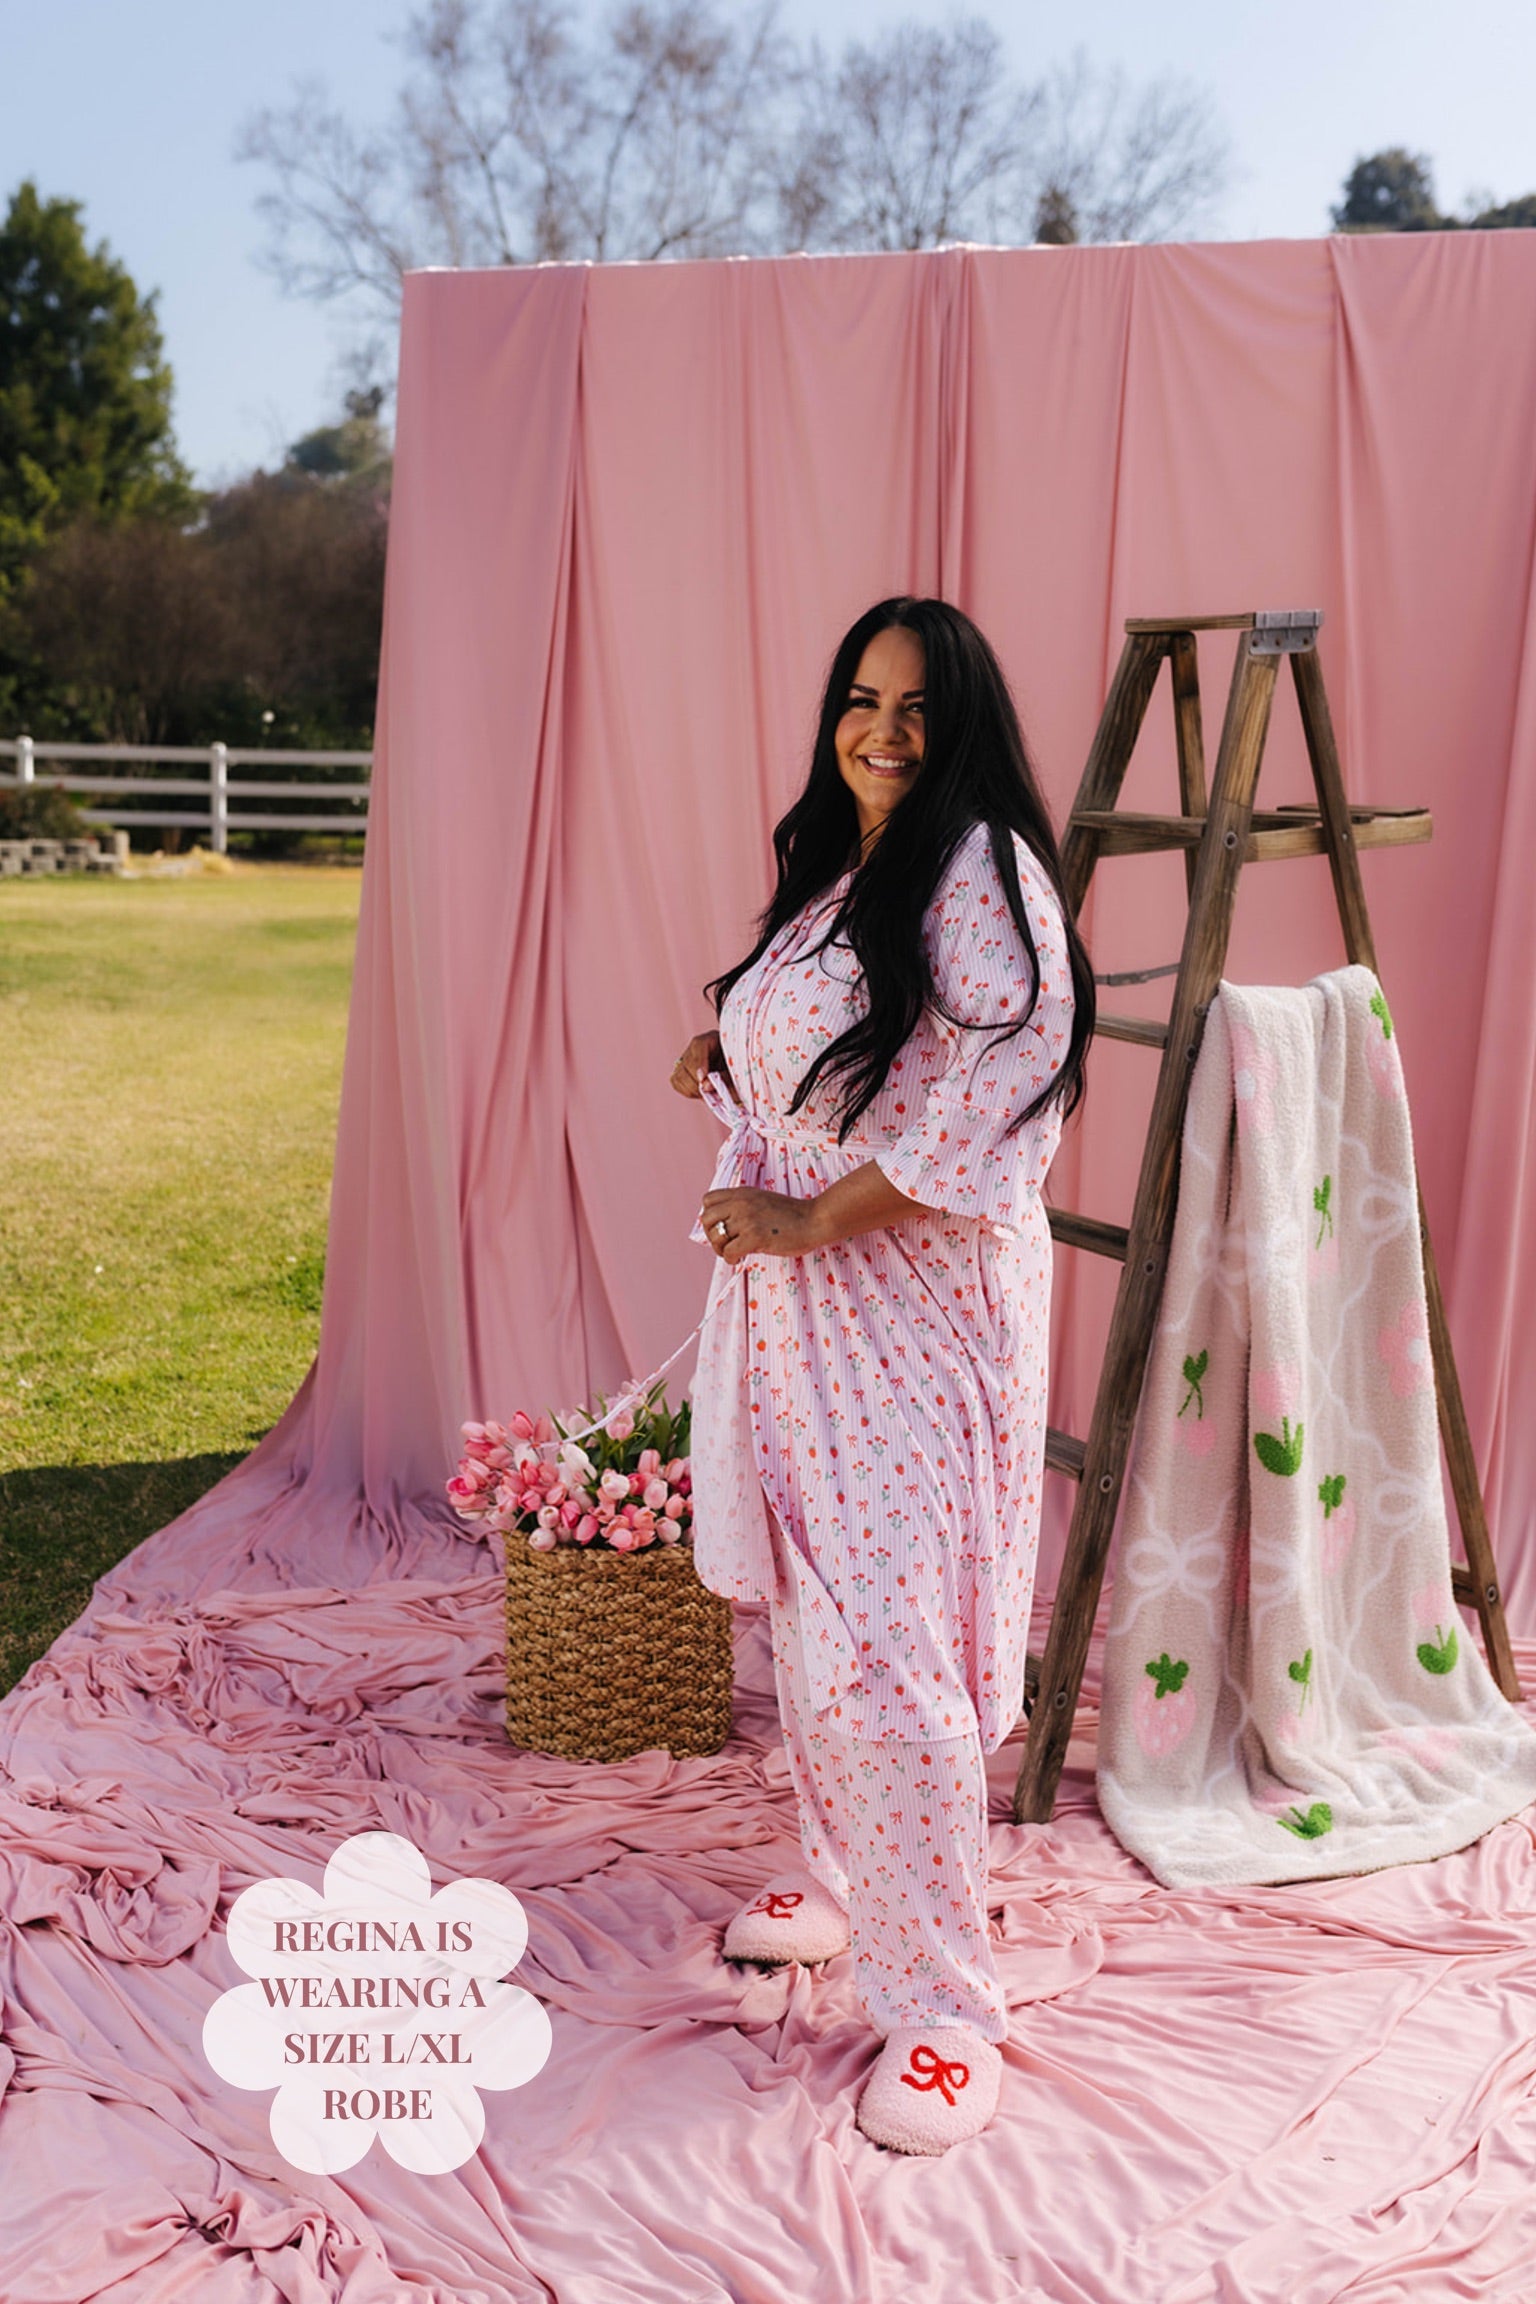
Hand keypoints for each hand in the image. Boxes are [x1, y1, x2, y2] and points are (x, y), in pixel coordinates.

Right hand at [670, 1029, 738, 1103]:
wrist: (739, 1071)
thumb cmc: (741, 1069)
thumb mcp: (738, 1071)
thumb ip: (724, 1078)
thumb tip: (705, 1087)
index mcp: (711, 1039)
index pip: (699, 1046)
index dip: (699, 1063)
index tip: (702, 1079)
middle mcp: (695, 1047)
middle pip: (687, 1064)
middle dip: (697, 1082)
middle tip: (710, 1094)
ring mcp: (686, 1059)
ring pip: (679, 1075)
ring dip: (692, 1089)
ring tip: (708, 1094)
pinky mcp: (681, 1070)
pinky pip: (676, 1082)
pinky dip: (687, 1090)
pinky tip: (701, 1092)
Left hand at [699, 1186, 822, 1261]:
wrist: (815, 1220)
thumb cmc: (793, 1215)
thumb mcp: (763, 1200)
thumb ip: (743, 1207)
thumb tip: (724, 1226)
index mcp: (742, 1193)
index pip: (707, 1200)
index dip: (710, 1216)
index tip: (721, 1227)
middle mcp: (741, 1203)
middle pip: (706, 1219)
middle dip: (711, 1235)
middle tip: (725, 1244)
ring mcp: (747, 1219)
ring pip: (715, 1237)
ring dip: (721, 1249)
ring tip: (733, 1252)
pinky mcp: (754, 1236)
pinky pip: (728, 1252)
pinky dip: (731, 1259)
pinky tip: (741, 1259)